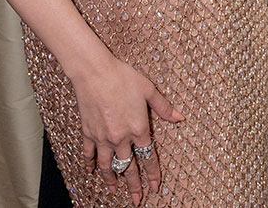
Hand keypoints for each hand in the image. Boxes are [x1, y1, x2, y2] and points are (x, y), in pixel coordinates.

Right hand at [72, 55, 183, 205]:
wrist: (95, 73)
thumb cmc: (123, 77)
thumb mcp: (148, 89)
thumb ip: (163, 107)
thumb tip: (179, 118)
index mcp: (138, 128)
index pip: (148, 157)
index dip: (152, 174)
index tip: (155, 187)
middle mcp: (121, 138)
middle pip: (128, 167)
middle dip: (134, 185)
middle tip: (137, 200)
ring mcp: (103, 138)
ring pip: (108, 166)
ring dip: (112, 180)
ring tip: (115, 191)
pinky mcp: (89, 133)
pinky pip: (89, 154)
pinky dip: (90, 164)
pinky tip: (91, 172)